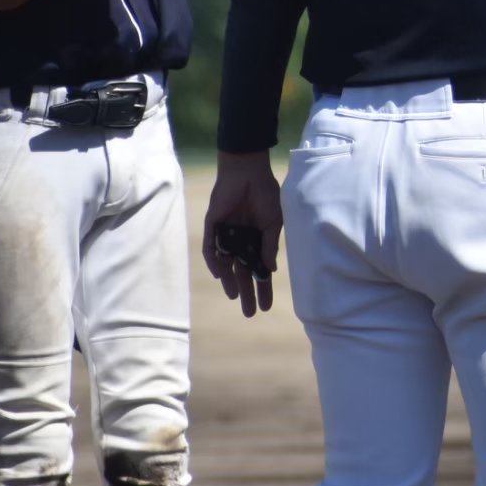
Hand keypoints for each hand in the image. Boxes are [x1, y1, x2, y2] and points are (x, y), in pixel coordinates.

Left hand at [203, 152, 282, 317]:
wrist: (247, 171)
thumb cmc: (265, 193)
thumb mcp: (273, 222)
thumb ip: (270, 245)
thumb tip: (269, 270)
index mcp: (257, 239)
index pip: (259, 269)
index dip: (263, 287)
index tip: (266, 307)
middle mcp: (241, 240)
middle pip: (243, 272)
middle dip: (247, 292)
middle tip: (250, 313)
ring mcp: (226, 234)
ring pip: (226, 264)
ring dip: (230, 281)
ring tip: (236, 297)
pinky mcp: (213, 226)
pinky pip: (212, 248)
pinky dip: (214, 261)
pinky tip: (220, 275)